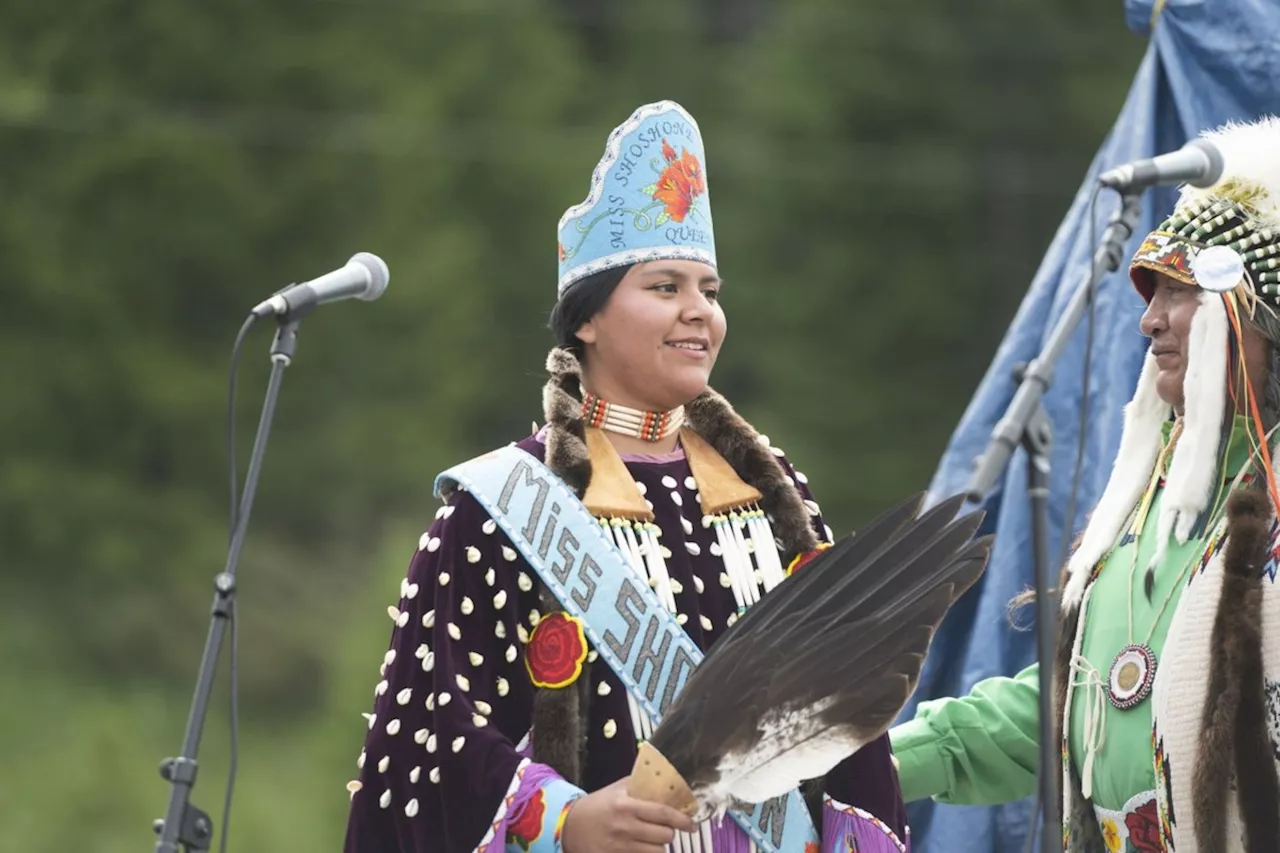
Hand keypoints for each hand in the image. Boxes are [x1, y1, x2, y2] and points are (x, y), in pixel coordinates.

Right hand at [560, 778, 696, 852]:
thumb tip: (667, 780)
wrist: (569, 826)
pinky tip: (641, 847)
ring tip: (652, 839)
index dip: (682, 819)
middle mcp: (624, 827)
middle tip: (668, 829)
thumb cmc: (597, 806)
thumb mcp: (617, 790)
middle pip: (663, 836)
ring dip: (659, 846)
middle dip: (670, 833)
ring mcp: (619, 847)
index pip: (662, 813)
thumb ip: (640, 785)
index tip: (691, 823)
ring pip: (656, 852)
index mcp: (626, 805)